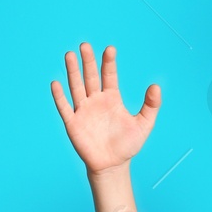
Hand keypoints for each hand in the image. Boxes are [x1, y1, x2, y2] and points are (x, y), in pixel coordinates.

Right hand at [50, 42, 160, 176]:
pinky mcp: (73, 123)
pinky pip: (65, 107)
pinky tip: (56, 83)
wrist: (113, 166)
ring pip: (76, 87)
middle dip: (87, 61)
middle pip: (90, 77)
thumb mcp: (144, 124)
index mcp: (112, 98)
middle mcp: (96, 101)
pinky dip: (60, 96)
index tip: (110, 49)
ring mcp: (83, 111)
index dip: (109, 62)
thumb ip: (151, 105)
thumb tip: (156, 86)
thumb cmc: (128, 145)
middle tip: (85, 45)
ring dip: (72, 72)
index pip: (109, 75)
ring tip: (69, 55)